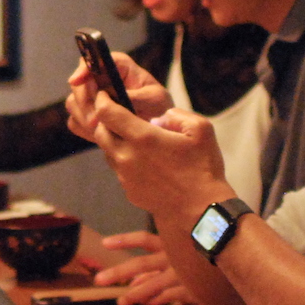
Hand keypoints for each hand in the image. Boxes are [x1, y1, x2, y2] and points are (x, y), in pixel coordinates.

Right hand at [65, 52, 171, 139]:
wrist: (159, 126)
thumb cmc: (159, 105)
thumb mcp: (155, 99)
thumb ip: (136, 97)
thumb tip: (112, 99)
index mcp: (118, 67)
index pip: (93, 60)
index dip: (82, 69)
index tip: (76, 81)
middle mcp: (101, 79)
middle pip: (78, 84)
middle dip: (85, 103)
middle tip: (96, 121)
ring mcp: (92, 97)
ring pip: (74, 103)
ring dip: (84, 118)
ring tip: (102, 130)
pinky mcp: (87, 115)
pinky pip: (75, 121)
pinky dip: (84, 130)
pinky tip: (101, 135)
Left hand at [82, 93, 230, 223]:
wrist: (201, 211)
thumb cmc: (203, 169)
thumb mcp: (201, 130)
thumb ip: (177, 115)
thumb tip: (160, 116)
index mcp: (142, 138)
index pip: (107, 113)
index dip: (103, 100)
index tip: (105, 94)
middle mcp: (127, 156)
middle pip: (100, 132)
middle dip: (105, 120)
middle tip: (118, 114)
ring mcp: (125, 176)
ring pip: (107, 151)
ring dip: (114, 141)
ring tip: (134, 138)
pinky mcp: (128, 190)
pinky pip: (119, 170)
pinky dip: (124, 160)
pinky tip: (143, 161)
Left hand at [94, 231, 199, 304]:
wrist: (242, 256)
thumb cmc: (209, 245)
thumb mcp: (184, 244)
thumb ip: (160, 258)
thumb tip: (134, 279)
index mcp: (172, 241)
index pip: (144, 239)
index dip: (124, 240)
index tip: (104, 243)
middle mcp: (175, 256)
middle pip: (142, 264)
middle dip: (119, 272)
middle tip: (98, 280)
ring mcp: (185, 273)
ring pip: (155, 284)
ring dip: (137, 293)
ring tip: (122, 302)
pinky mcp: (196, 287)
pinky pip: (173, 295)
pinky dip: (160, 299)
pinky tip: (149, 304)